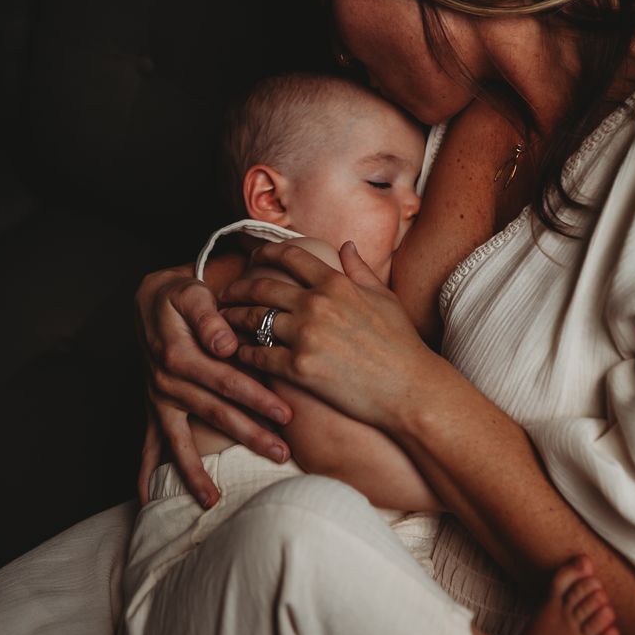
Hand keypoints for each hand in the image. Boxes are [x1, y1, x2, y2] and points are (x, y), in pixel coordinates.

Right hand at [135, 263, 293, 507]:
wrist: (151, 299)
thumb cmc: (180, 295)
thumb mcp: (192, 293)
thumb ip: (209, 317)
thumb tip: (226, 345)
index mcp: (180, 354)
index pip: (226, 381)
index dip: (256, 398)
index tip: (286, 414)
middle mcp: (166, 381)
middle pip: (214, 414)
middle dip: (249, 436)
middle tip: (280, 454)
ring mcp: (158, 398)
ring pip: (181, 439)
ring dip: (196, 471)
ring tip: (212, 500)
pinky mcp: (154, 406)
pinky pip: (147, 442)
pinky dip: (145, 470)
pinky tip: (146, 497)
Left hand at [221, 241, 433, 430]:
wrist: (410, 389)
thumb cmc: (401, 344)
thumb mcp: (383, 298)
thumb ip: (359, 269)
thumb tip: (345, 245)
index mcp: (336, 282)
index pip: (290, 256)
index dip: (266, 253)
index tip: (254, 258)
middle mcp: (316, 304)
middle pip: (262, 287)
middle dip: (238, 288)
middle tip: (226, 293)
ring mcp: (306, 336)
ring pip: (254, 320)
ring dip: (234, 319)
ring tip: (225, 322)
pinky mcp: (299, 368)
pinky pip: (259, 356)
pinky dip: (244, 353)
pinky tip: (239, 353)